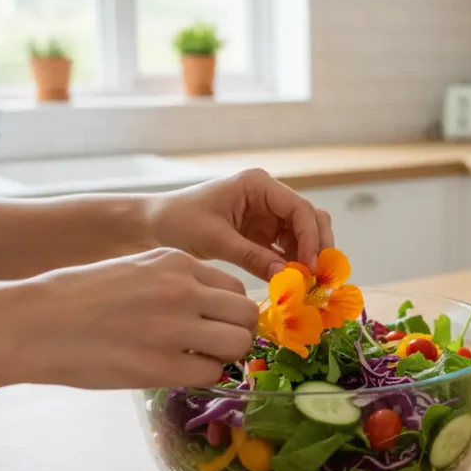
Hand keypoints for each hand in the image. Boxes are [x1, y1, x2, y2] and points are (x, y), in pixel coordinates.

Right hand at [18, 248, 257, 388]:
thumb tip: (209, 307)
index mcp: (176, 261)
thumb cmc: (76, 297)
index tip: (215, 323)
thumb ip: (175, 282)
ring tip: (199, 360)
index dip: (229, 309)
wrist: (33, 323)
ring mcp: (174, 327)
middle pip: (246, 313)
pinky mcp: (161, 365)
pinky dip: (202, 376)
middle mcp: (183, 289)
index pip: (235, 286)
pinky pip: (211, 372)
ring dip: (225, 356)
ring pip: (238, 343)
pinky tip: (178, 372)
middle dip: (237, 332)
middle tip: (216, 346)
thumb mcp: (135, 269)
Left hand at [148, 169, 334, 280]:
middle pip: (309, 219)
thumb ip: (252, 256)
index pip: (299, 209)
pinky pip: (286, 248)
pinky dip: (292, 264)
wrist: (151, 226)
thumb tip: (287, 276)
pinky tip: (291, 283)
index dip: (311, 237)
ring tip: (305, 285)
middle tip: (318, 278)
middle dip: (317, 247)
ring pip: (303, 235)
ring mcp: (267, 215)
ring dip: (307, 258)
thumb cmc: (176, 222)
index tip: (310, 266)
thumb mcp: (214, 239)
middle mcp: (268, 196)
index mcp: (258, 185)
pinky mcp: (261, 233)